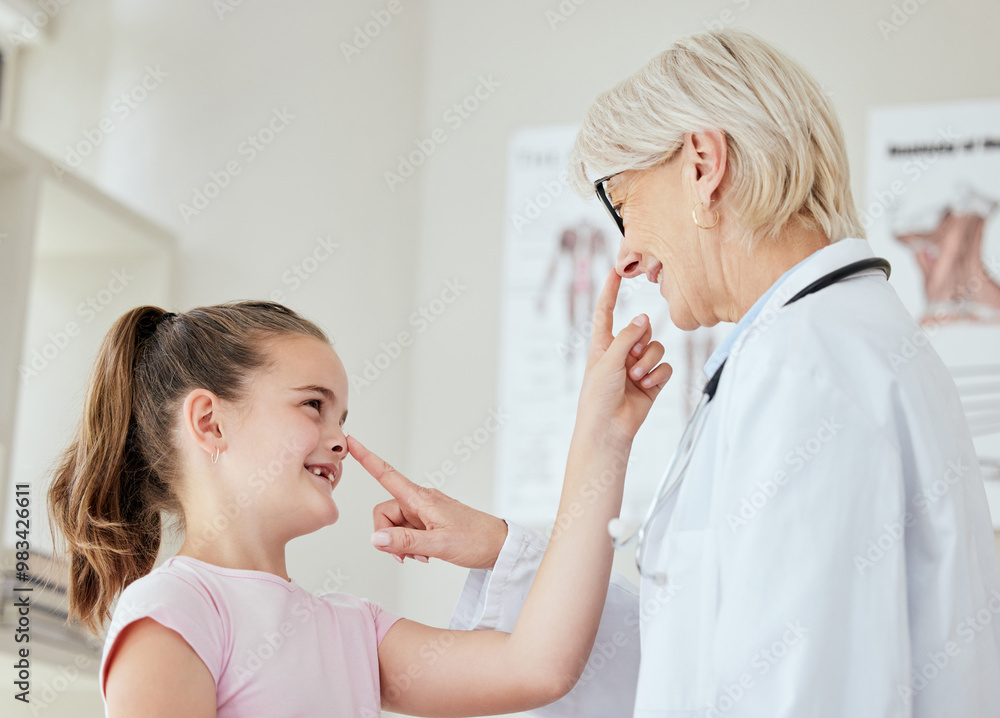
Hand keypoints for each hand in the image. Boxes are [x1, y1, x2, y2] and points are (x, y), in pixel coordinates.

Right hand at [347, 435, 508, 567]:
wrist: (499, 546)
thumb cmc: (476, 540)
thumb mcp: (440, 545)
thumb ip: (406, 542)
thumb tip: (376, 538)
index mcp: (421, 499)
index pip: (387, 475)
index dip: (367, 458)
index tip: (351, 442)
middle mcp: (420, 502)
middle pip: (384, 512)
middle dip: (387, 536)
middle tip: (404, 556)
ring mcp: (424, 512)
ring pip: (394, 525)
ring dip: (400, 544)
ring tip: (421, 556)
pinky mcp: (428, 523)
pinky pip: (406, 532)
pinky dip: (408, 546)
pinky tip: (424, 554)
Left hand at [577, 268, 671, 444]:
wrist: (608, 428)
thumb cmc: (597, 396)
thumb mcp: (607, 360)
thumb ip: (627, 337)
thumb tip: (644, 317)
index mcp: (603, 345)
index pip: (606, 312)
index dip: (610, 291)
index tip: (616, 271)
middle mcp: (621, 353)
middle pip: (642, 329)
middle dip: (640, 342)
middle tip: (629, 360)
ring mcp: (638, 367)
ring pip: (656, 348)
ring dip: (648, 361)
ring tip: (635, 377)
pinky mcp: (652, 382)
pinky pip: (665, 367)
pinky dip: (657, 374)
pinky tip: (646, 385)